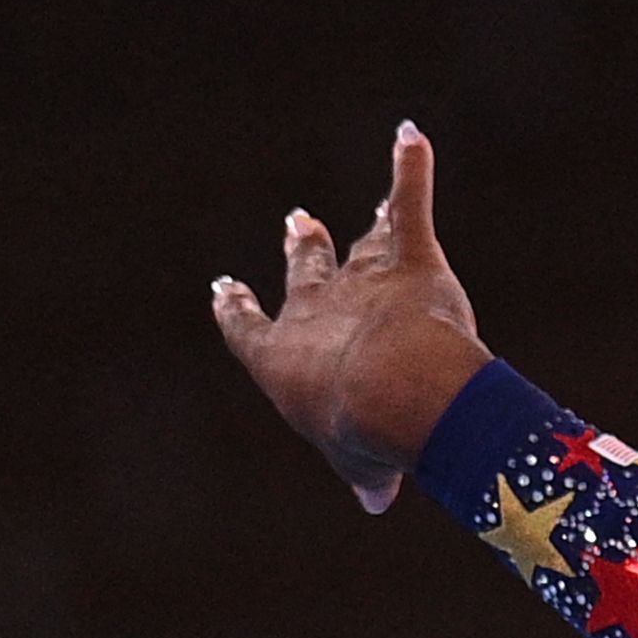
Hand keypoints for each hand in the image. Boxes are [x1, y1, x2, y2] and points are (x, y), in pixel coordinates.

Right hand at [208, 124, 491, 515]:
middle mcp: (316, 310)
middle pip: (306, 274)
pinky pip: (408, 201)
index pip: (251, 332)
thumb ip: (367, 475)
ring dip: (370, 221)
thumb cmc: (368, 435)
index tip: (225, 290)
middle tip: (299, 221)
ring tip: (371, 204)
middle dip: (303, 250)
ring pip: (364, 243)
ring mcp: (361, 279)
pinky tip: (411, 135)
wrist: (395, 392)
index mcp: (286, 361)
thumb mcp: (362, 465)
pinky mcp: (408, 257)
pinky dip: (411, 167)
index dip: (237, 312)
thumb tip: (376, 501)